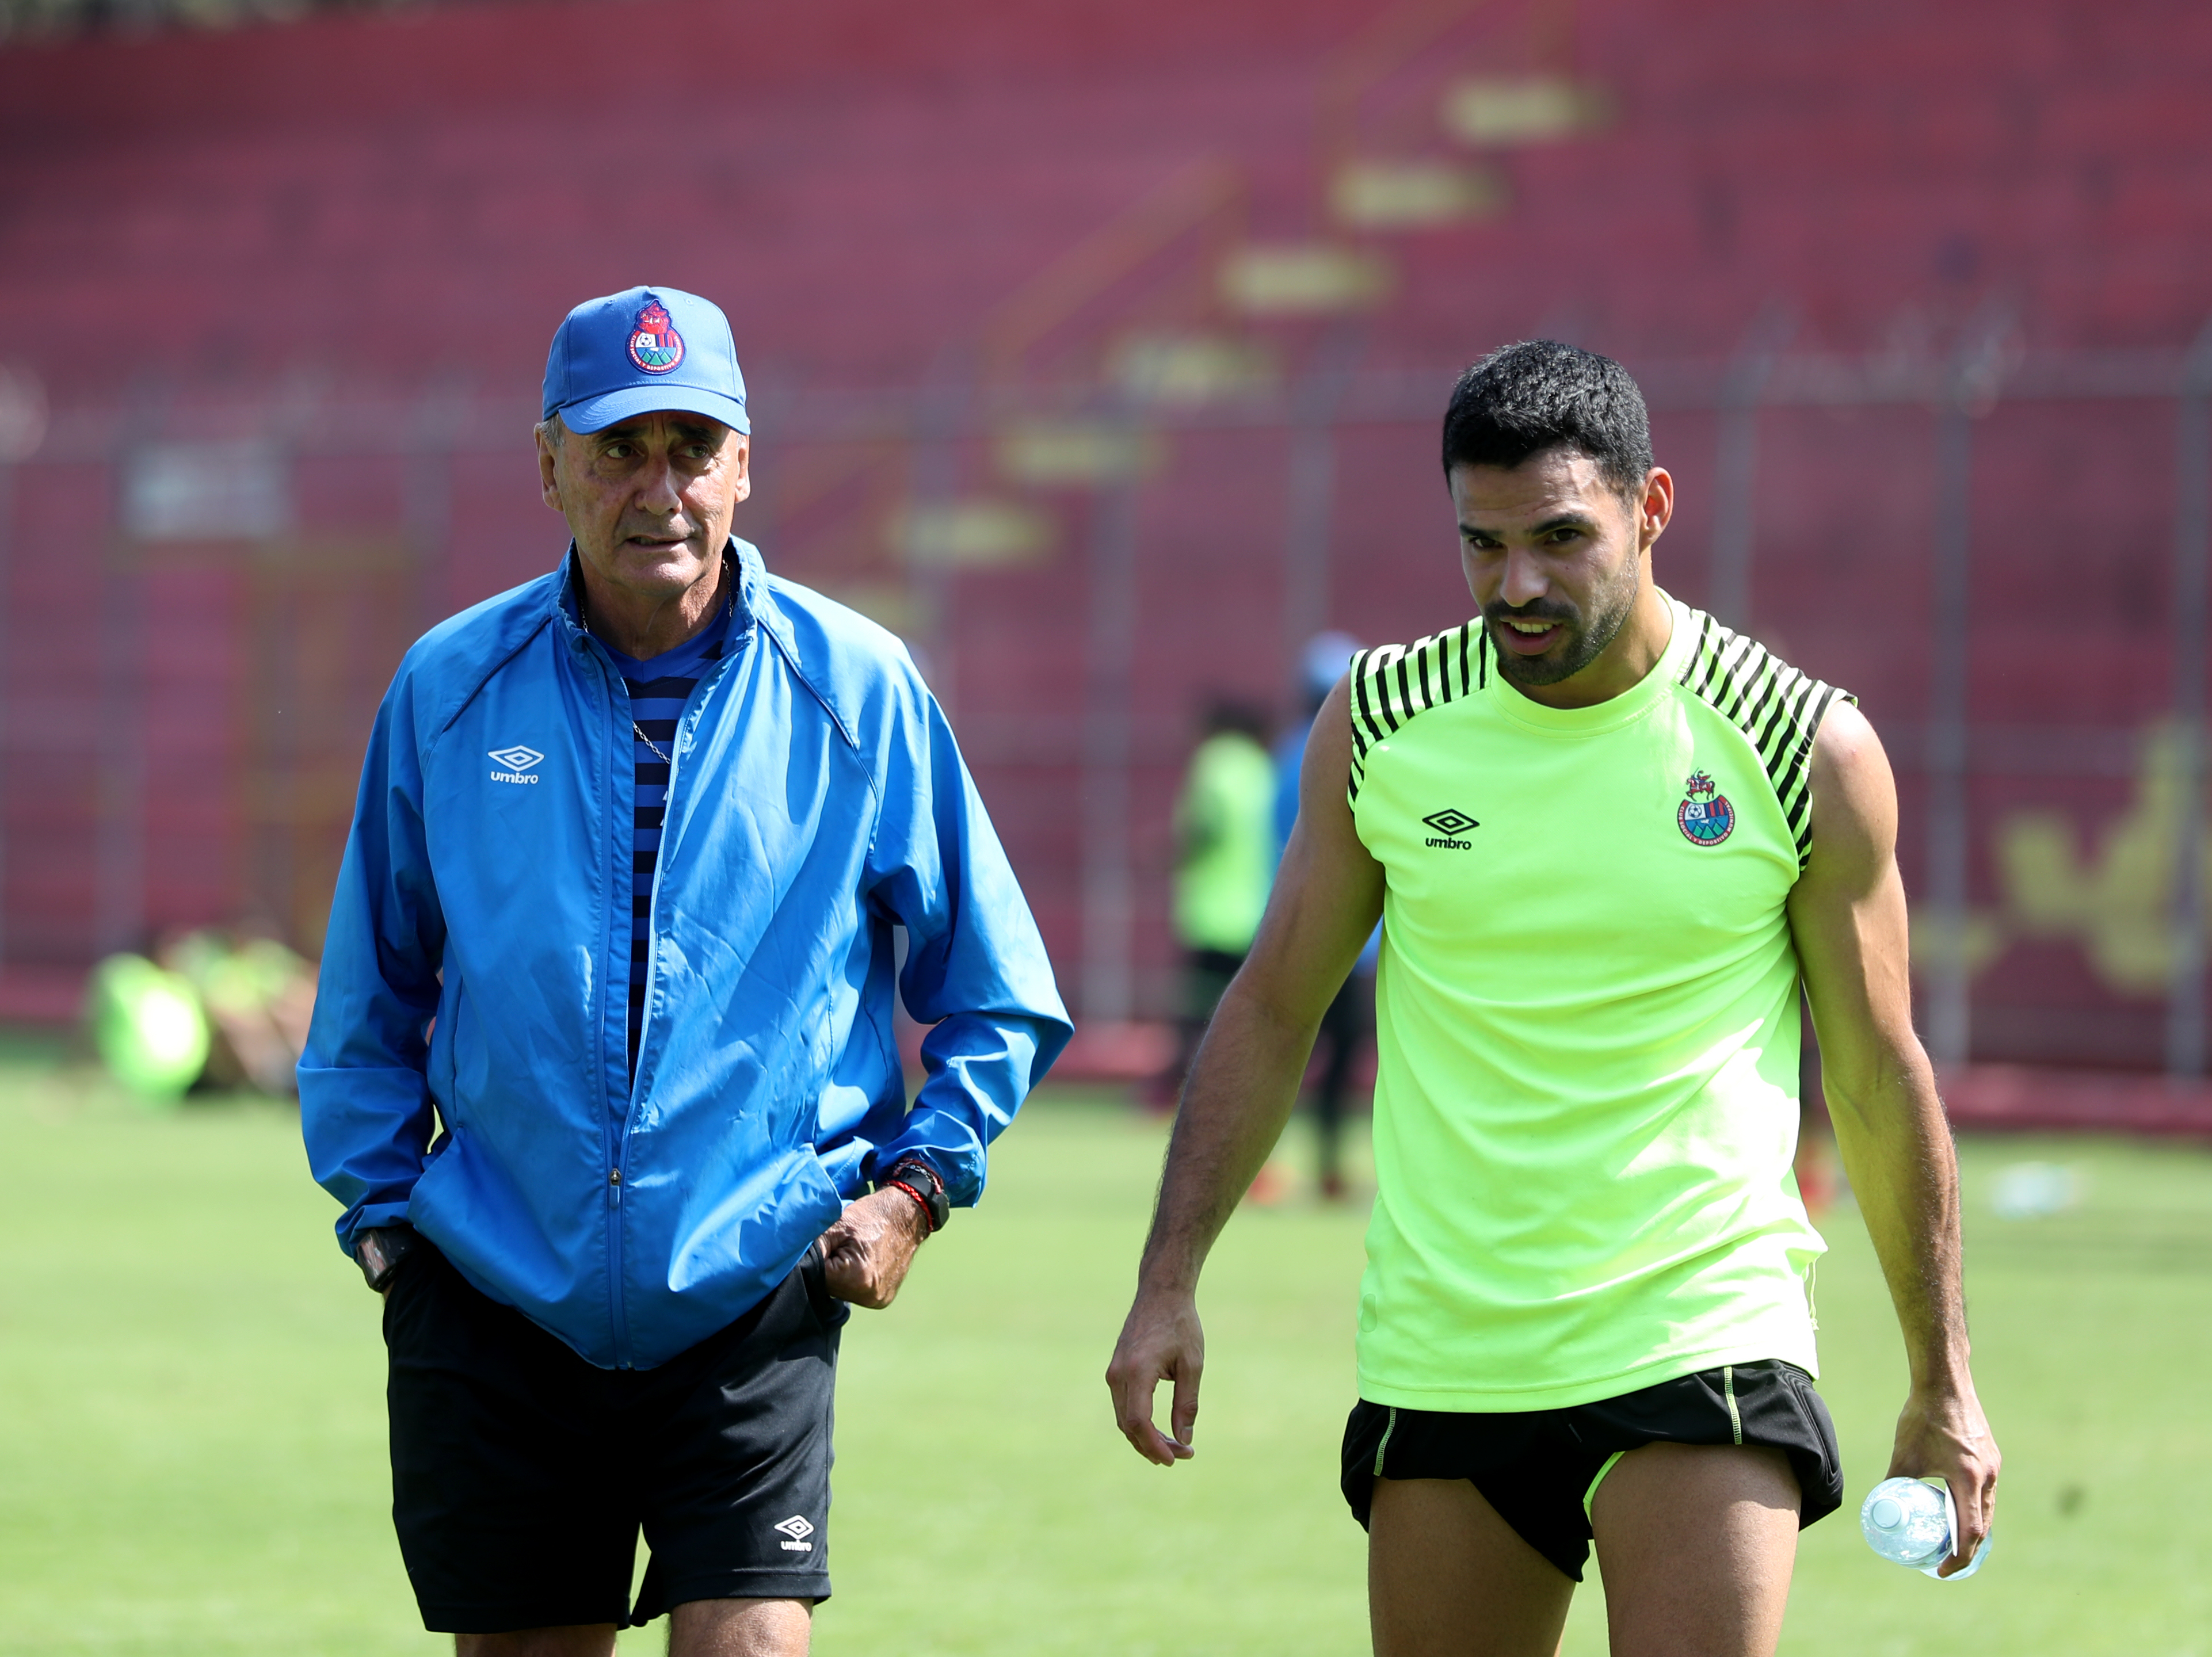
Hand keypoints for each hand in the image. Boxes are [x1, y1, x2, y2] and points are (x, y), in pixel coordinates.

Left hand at [816, 1188, 929, 1308]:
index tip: (826, 1245)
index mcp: (857, 1278)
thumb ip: (812, 1247)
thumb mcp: (837, 1224)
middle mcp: (869, 1295)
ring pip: (842, 1292)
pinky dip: (854, 1280)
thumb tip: (790, 1264)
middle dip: (828, 1269)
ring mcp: (878, 1300)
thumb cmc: (871, 1216)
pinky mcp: (882, 1299)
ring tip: (852, 1252)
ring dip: (840, 1277)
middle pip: (829, 1288)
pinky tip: (862, 1262)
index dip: (815, 1260)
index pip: (816, 1278)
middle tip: (840, 1246)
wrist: (907, 1215)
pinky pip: (856, 1293)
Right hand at [1105, 1287, 1203, 1465]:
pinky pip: (1123, 1405)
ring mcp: (1114, 1372)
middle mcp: (1118, 1374)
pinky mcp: (1116, 1370)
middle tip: (1182, 1455)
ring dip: (1145, 1437)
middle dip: (1153, 1446)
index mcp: (1138, 1372)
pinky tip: (1159, 1430)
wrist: (1161, 1293)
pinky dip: (1139, 1422)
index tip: (1175, 1458)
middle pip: (1129, 1426)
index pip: (1138, 1422)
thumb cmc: (1181, 1325)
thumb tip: (1184, 1440)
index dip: (1155, 1446)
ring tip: (1173, 1447)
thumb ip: (1187, 1404)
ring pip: (1123, 1419)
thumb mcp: (1192, 1365)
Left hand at [1888, 1377, 1999, 1574]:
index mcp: (1968, 1478)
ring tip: (1953, 1544)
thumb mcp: (1904, 1453)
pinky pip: (1987, 1491)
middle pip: (1983, 1525)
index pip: (1969, 1531)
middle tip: (1947, 1563)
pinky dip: (1976, 1508)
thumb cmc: (1923, 1416)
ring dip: (1973, 1529)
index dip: (1958, 1556)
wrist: (1945, 1382)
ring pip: (1987, 1508)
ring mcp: (1992, 1466)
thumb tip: (1880, 1503)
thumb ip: (1894, 1480)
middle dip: (1967, 1549)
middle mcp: (1987, 1475)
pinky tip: (1960, 1510)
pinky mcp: (1991, 1456)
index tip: (1942, 1570)